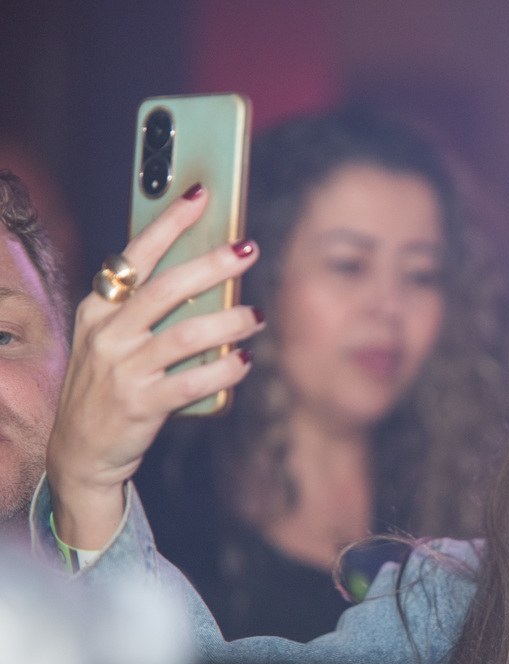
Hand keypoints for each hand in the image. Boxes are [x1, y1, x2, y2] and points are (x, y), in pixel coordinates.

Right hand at [47, 187, 264, 548]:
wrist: (81, 451)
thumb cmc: (109, 384)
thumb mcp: (114, 339)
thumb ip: (147, 309)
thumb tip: (208, 273)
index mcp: (98, 309)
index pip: (135, 256)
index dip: (168, 223)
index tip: (200, 195)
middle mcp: (107, 335)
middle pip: (164, 289)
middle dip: (210, 265)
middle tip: (247, 249)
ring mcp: (121, 371)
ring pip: (184, 336)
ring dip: (228, 322)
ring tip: (256, 315)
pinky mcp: (140, 405)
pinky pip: (191, 383)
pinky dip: (223, 371)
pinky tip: (245, 362)